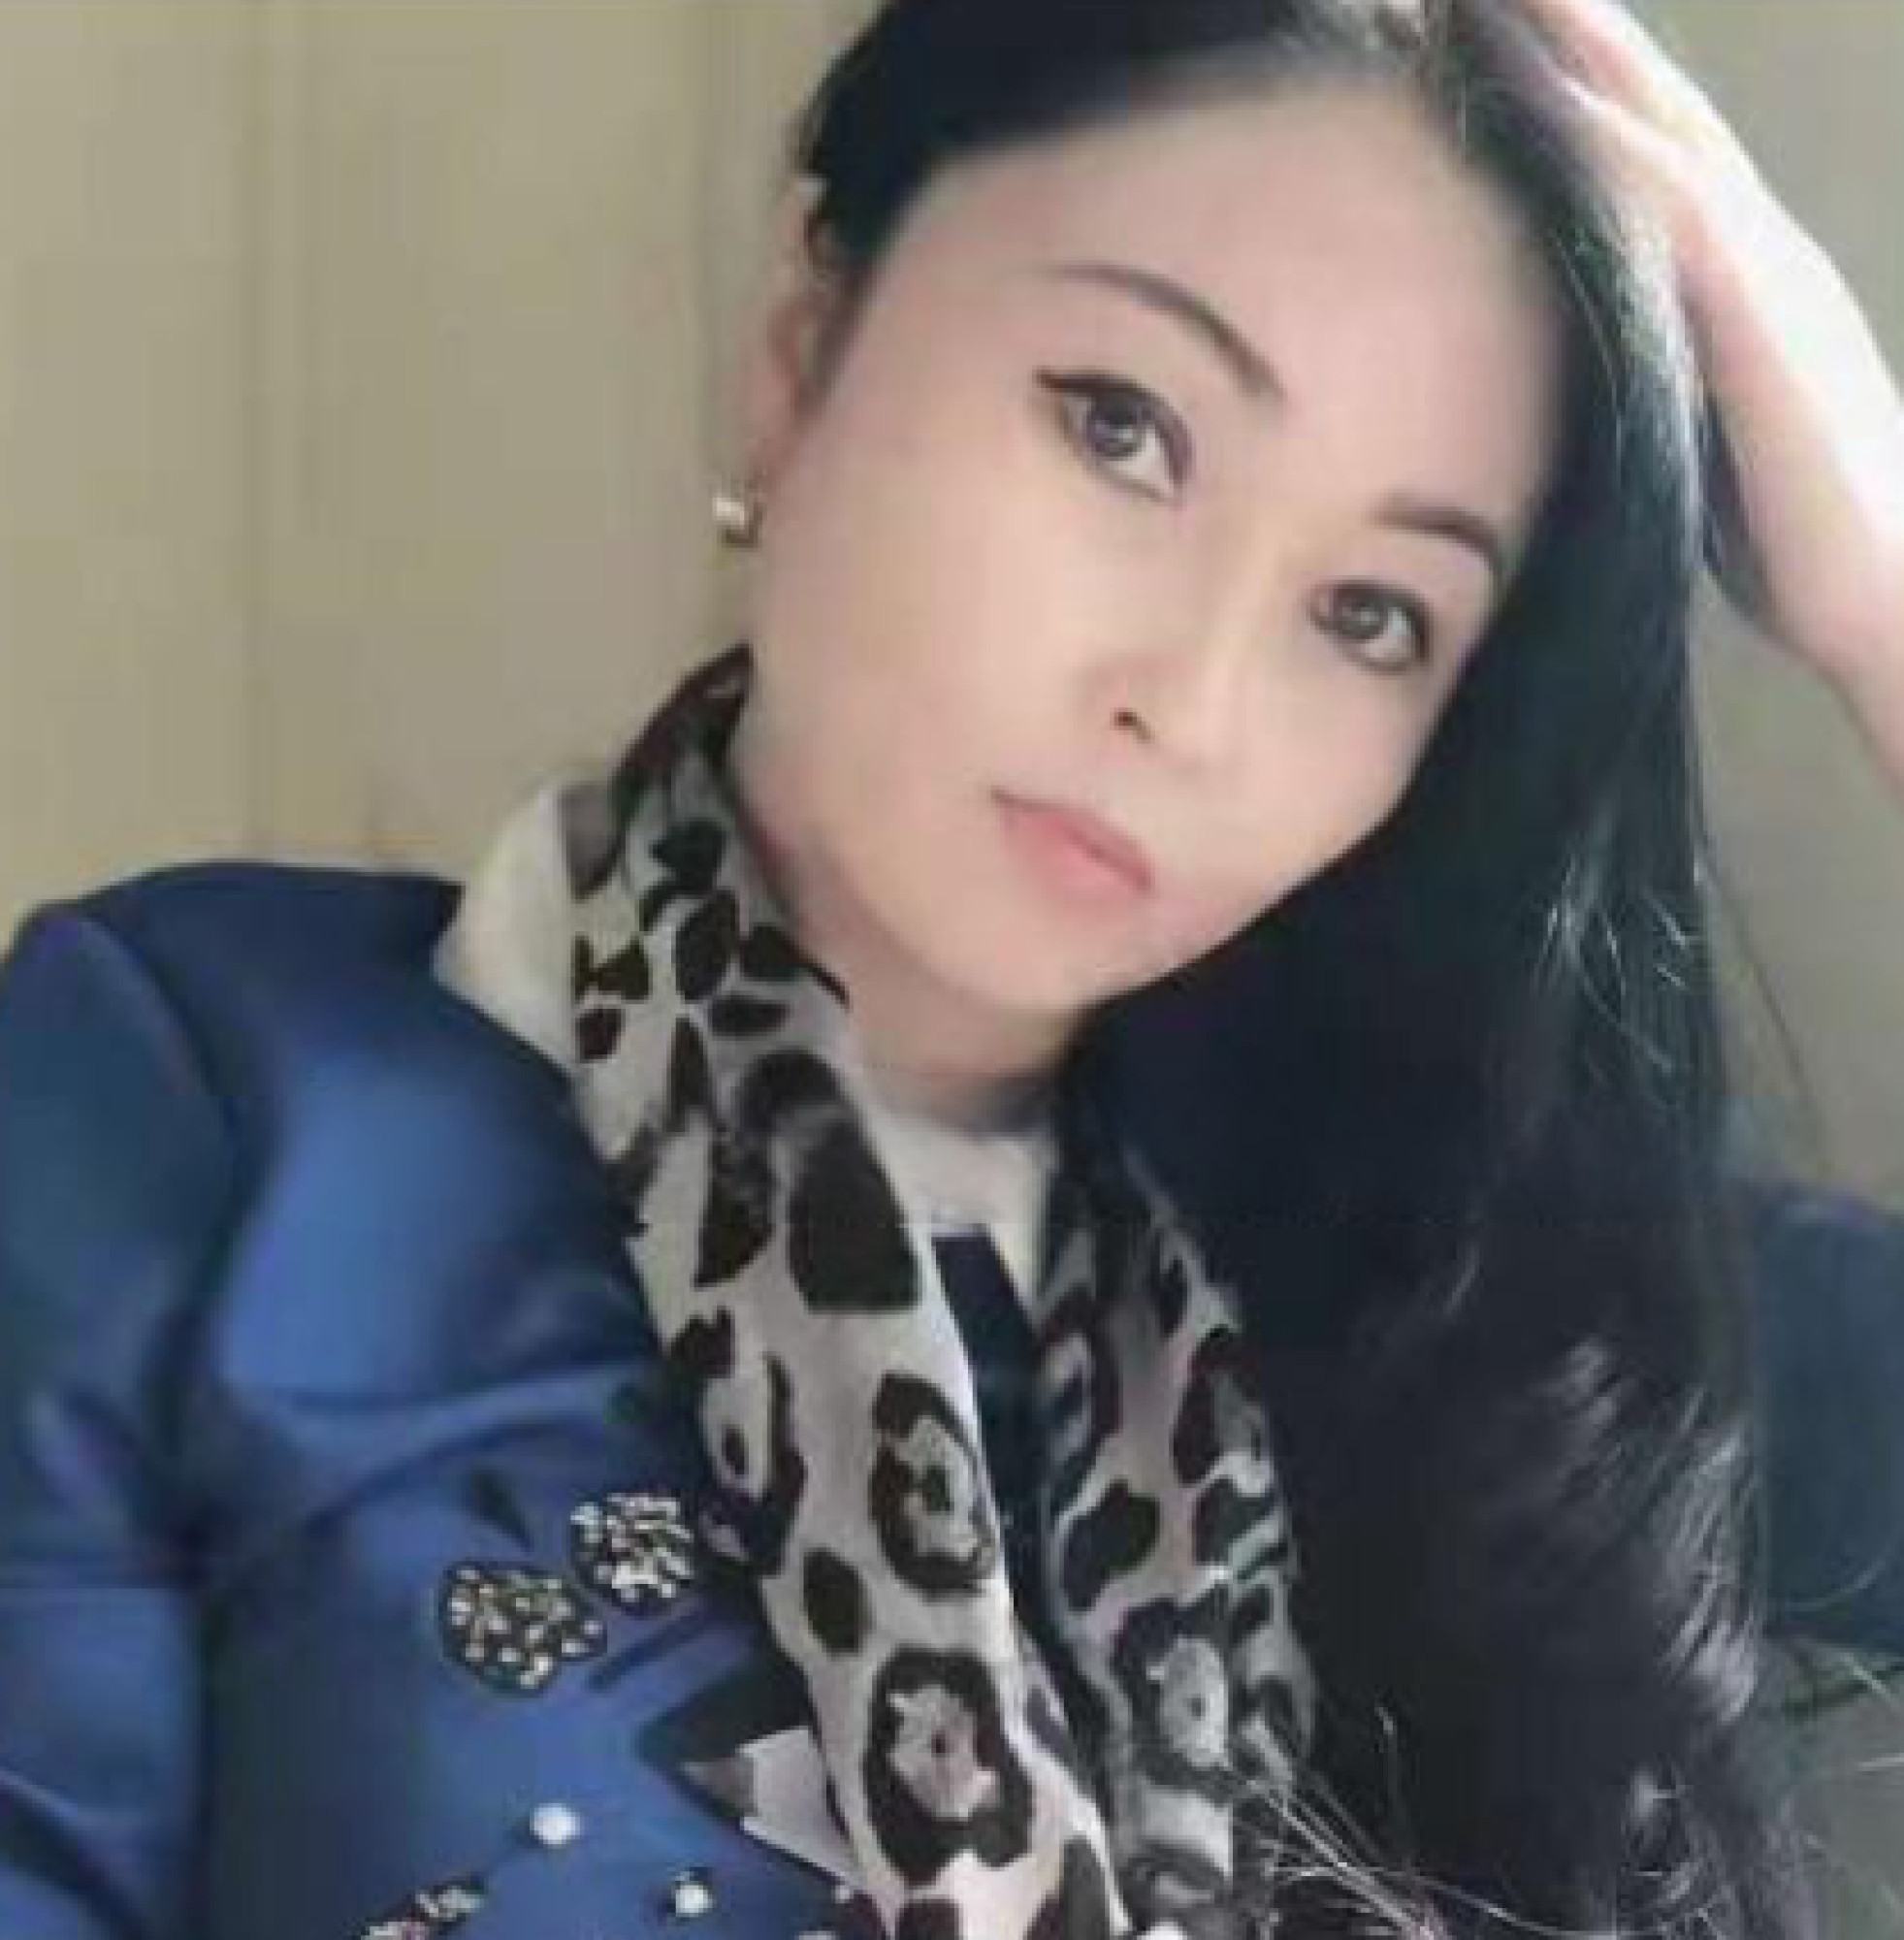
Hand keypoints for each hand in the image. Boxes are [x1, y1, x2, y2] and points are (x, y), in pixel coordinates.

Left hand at [1520, 0, 1903, 694]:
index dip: (1569, 88)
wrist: (1896, 593)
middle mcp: (1755, 250)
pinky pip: (1680, 213)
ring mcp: (1765, 274)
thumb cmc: (1800, 540)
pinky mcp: (1764, 322)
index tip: (1488, 28)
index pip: (1640, 158)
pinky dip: (1615, 152)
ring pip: (1660, 134)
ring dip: (1583, 55)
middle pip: (1647, 115)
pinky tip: (1555, 102)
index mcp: (1733, 282)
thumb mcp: (1698, 441)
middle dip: (1570, 33)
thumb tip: (1570, 382)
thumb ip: (1649, 386)